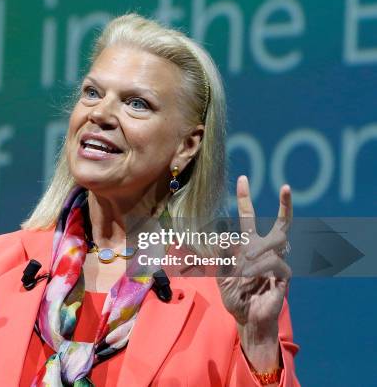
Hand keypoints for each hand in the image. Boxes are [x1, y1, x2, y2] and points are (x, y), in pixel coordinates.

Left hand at [217, 175, 291, 370]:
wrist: (247, 318)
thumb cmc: (235, 295)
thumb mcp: (219, 273)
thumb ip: (216, 255)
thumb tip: (211, 235)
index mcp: (250, 246)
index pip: (249, 217)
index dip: (246, 199)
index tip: (242, 179)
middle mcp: (267, 251)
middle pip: (281, 224)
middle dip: (285, 206)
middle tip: (287, 186)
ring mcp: (279, 263)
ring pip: (275, 244)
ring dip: (255, 254)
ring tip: (243, 267)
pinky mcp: (285, 277)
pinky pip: (276, 265)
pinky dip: (260, 269)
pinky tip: (252, 276)